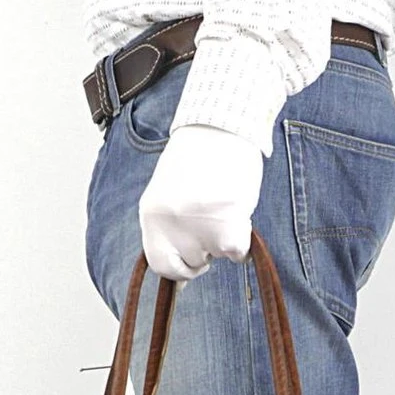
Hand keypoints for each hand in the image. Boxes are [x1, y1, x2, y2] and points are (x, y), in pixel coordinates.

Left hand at [138, 123, 264, 288]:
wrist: (223, 125)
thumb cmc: (199, 156)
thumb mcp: (170, 192)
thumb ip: (170, 225)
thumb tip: (179, 269)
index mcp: (151, 214)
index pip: (158, 264)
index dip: (177, 268)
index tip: (190, 263)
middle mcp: (170, 223)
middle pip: (189, 264)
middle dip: (203, 255)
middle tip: (212, 230)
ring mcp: (197, 226)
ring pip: (215, 256)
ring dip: (223, 241)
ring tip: (223, 207)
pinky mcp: (227, 226)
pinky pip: (237, 253)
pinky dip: (243, 242)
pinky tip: (239, 215)